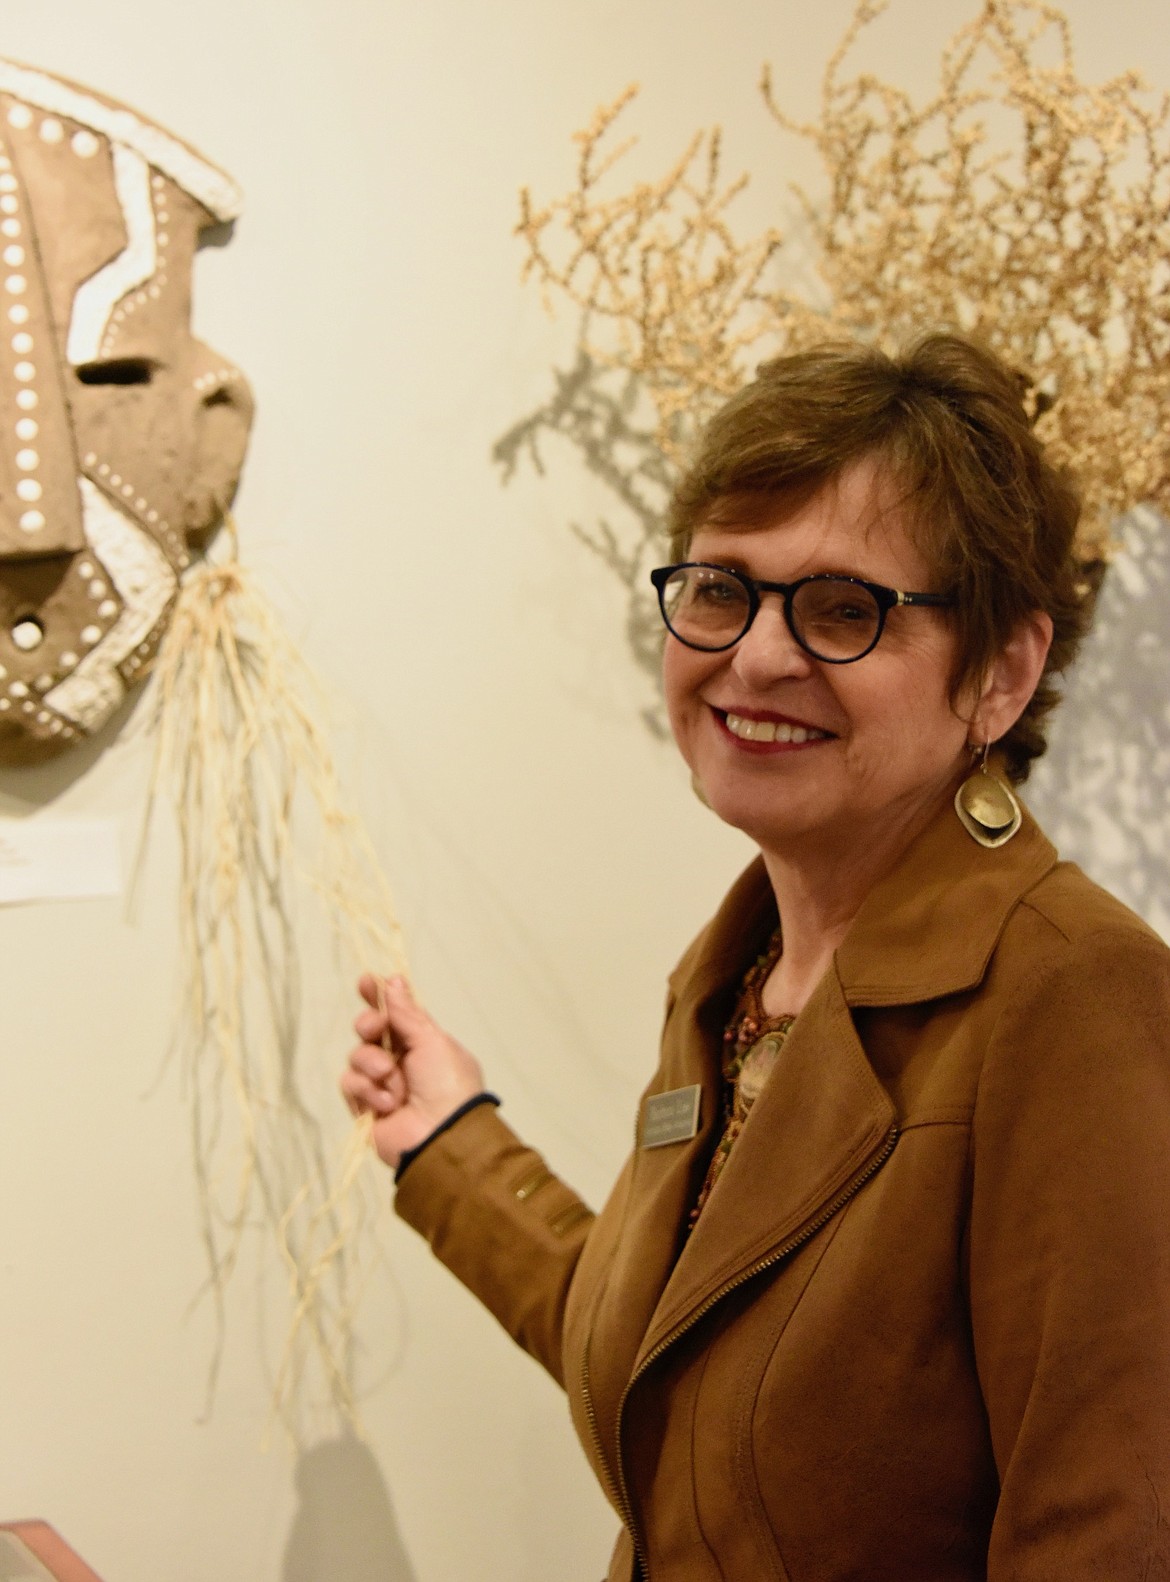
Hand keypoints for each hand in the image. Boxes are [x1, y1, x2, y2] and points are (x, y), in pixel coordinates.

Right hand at [340, 974, 485, 1168]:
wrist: (441, 1137)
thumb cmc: (448, 1084)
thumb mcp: (432, 1041)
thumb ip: (406, 1013)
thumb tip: (395, 979)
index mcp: (422, 1041)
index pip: (394, 1012)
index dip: (377, 996)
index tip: (366, 981)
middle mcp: (400, 1059)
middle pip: (369, 1030)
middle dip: (368, 1025)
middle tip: (376, 1029)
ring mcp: (381, 1083)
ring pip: (357, 1056)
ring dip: (372, 1064)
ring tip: (391, 1079)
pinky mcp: (364, 1106)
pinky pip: (351, 1084)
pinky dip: (367, 1091)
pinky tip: (387, 1104)